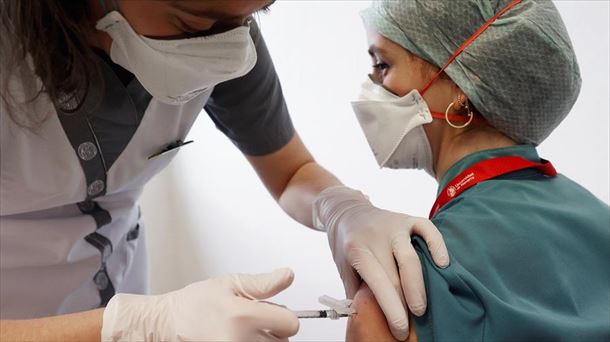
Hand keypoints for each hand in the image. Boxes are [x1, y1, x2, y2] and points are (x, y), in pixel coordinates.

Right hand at [101, 268, 298, 340]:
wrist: (170, 323)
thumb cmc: (196, 303)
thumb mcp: (230, 284)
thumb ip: (263, 283)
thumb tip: (287, 276)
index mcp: (242, 316)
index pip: (290, 324)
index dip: (284, 316)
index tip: (275, 313)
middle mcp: (240, 341)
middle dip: (274, 330)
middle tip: (255, 321)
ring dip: (264, 341)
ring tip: (245, 331)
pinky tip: (239, 338)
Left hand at [313, 186, 448, 340]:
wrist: (346, 210)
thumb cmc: (346, 245)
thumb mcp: (343, 268)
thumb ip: (356, 291)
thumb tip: (369, 320)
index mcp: (358, 250)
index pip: (379, 283)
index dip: (392, 310)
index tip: (399, 330)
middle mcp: (377, 237)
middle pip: (397, 275)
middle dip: (406, 305)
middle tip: (412, 326)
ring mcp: (394, 226)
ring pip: (412, 258)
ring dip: (419, 287)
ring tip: (422, 308)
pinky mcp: (408, 218)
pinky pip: (427, 229)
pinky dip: (437, 246)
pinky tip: (443, 264)